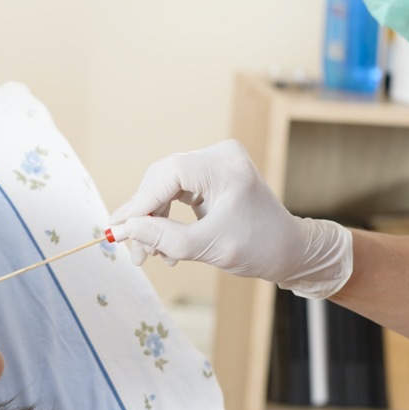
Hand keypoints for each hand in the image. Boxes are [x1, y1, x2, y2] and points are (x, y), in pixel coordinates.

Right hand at [108, 140, 352, 298]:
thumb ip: (163, 238)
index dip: (140, 202)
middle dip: (145, 216)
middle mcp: (221, 156)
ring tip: (151, 254)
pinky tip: (165, 244)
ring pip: (165, 185)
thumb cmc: (259, 249)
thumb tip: (121, 229)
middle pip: (163, 178)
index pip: (170, 174)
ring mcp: (216, 162)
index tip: (119, 230)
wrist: (290, 250)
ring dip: (153, 219)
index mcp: (227, 168)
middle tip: (134, 252)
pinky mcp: (211, 173)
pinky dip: (166, 216)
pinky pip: (176, 189)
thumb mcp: (208, 248)